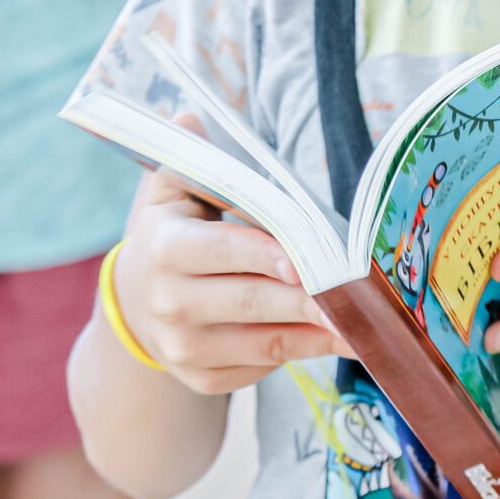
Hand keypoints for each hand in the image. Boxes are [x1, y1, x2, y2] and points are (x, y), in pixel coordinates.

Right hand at [112, 170, 351, 393]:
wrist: (135, 302)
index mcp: (164, 249)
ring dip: (318, 333)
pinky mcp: (202, 379)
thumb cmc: (170, 233)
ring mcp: (184, 349)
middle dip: (309, 299)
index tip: (307, 260)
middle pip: (253, 301)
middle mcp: (169, 304)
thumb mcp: (170, 191)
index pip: (224, 250)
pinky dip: (302, 352)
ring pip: (265, 344)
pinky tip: (335, 337)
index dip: (267, 255)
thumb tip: (191, 119)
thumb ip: (192, 159)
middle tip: (357, 295)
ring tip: (364, 323)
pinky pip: (262, 368)